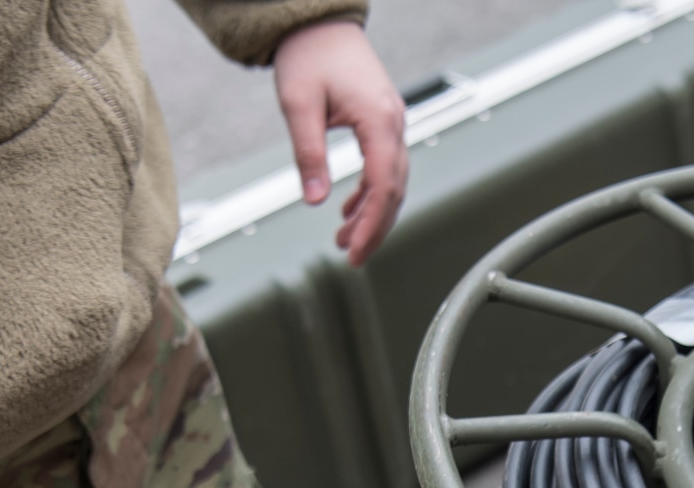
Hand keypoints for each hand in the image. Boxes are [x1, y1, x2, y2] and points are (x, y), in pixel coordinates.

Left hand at [274, 19, 407, 265]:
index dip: (370, 225)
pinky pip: (384, 167)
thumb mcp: (299, 105)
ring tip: (343, 240)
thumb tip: (314, 201)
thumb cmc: (309, 54)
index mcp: (379, 120)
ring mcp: (392, 123)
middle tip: (350, 257)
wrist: (319, 21)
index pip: (383, 187)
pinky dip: (368, 193)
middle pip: (394, 191)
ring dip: (371, 214)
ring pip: (391, 182)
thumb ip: (308, 154)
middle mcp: (394, 124)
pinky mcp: (382, 122)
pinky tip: (347, 210)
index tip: (352, 252)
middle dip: (374, 228)